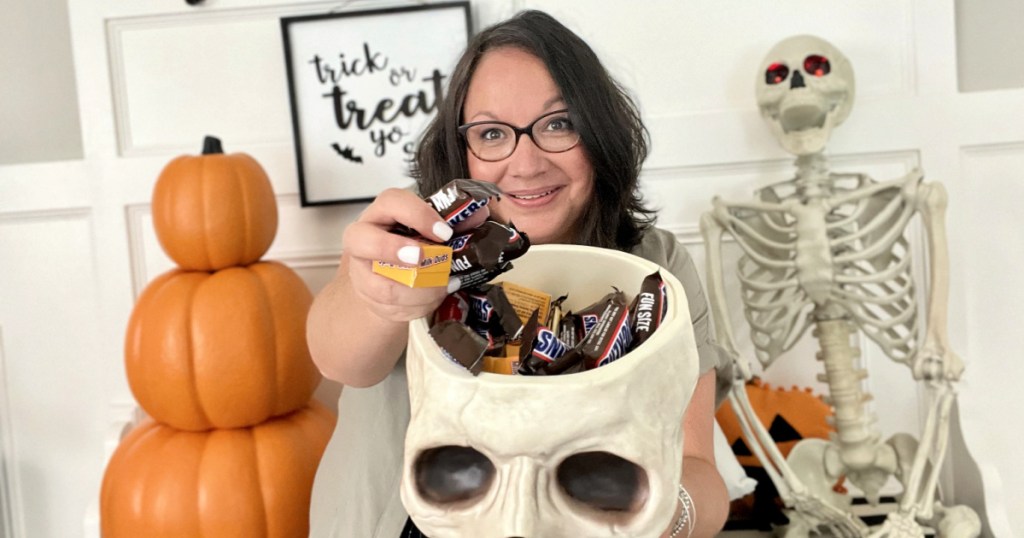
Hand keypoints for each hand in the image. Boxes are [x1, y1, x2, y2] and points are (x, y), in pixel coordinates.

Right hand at [341, 188, 454, 322]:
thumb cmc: (412, 243)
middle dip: (397, 251)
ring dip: (421, 290)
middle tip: (424, 260)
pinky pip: (392, 307)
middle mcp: (362, 237)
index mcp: (382, 212)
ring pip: (384, 285)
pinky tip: (434, 298)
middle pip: (364, 241)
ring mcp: (361, 270)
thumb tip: (478, 215)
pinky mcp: (367, 296)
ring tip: (444, 286)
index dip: (418, 215)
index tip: (444, 233)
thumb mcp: (430, 229)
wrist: (390, 275)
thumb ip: (454, 221)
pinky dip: (419, 305)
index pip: (392, 201)